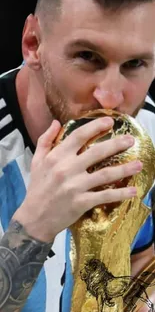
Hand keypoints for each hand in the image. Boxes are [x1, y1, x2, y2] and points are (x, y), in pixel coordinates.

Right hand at [13, 117, 141, 241]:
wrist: (34, 217)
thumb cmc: (37, 187)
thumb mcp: (36, 161)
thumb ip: (46, 139)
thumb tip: (56, 122)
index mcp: (57, 156)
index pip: (79, 136)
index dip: (96, 127)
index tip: (110, 122)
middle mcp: (67, 169)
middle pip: (97, 152)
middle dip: (116, 144)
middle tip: (131, 140)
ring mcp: (76, 186)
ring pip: (105, 174)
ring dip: (124, 169)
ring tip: (139, 164)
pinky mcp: (82, 202)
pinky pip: (104, 196)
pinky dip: (120, 194)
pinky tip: (132, 191)